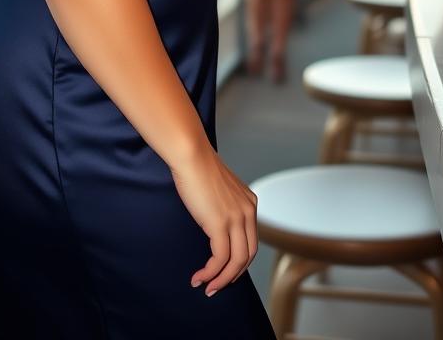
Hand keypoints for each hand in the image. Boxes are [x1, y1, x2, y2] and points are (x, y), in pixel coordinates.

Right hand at [171, 145, 259, 295]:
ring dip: (221, 279)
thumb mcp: (219, 190)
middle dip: (233, 275)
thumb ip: (223, 206)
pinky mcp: (220, 223)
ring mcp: (236, 218)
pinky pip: (219, 258)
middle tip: (216, 286)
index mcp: (250, 203)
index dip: (239, 261)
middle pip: (248, 255)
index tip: (224, 271)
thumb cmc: (199, 169)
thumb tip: (214, 224)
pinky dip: (210, 272)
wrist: (191, 155)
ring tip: (206, 287)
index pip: (251, 241)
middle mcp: (248, 211)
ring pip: (236, 262)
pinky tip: (199, 277)